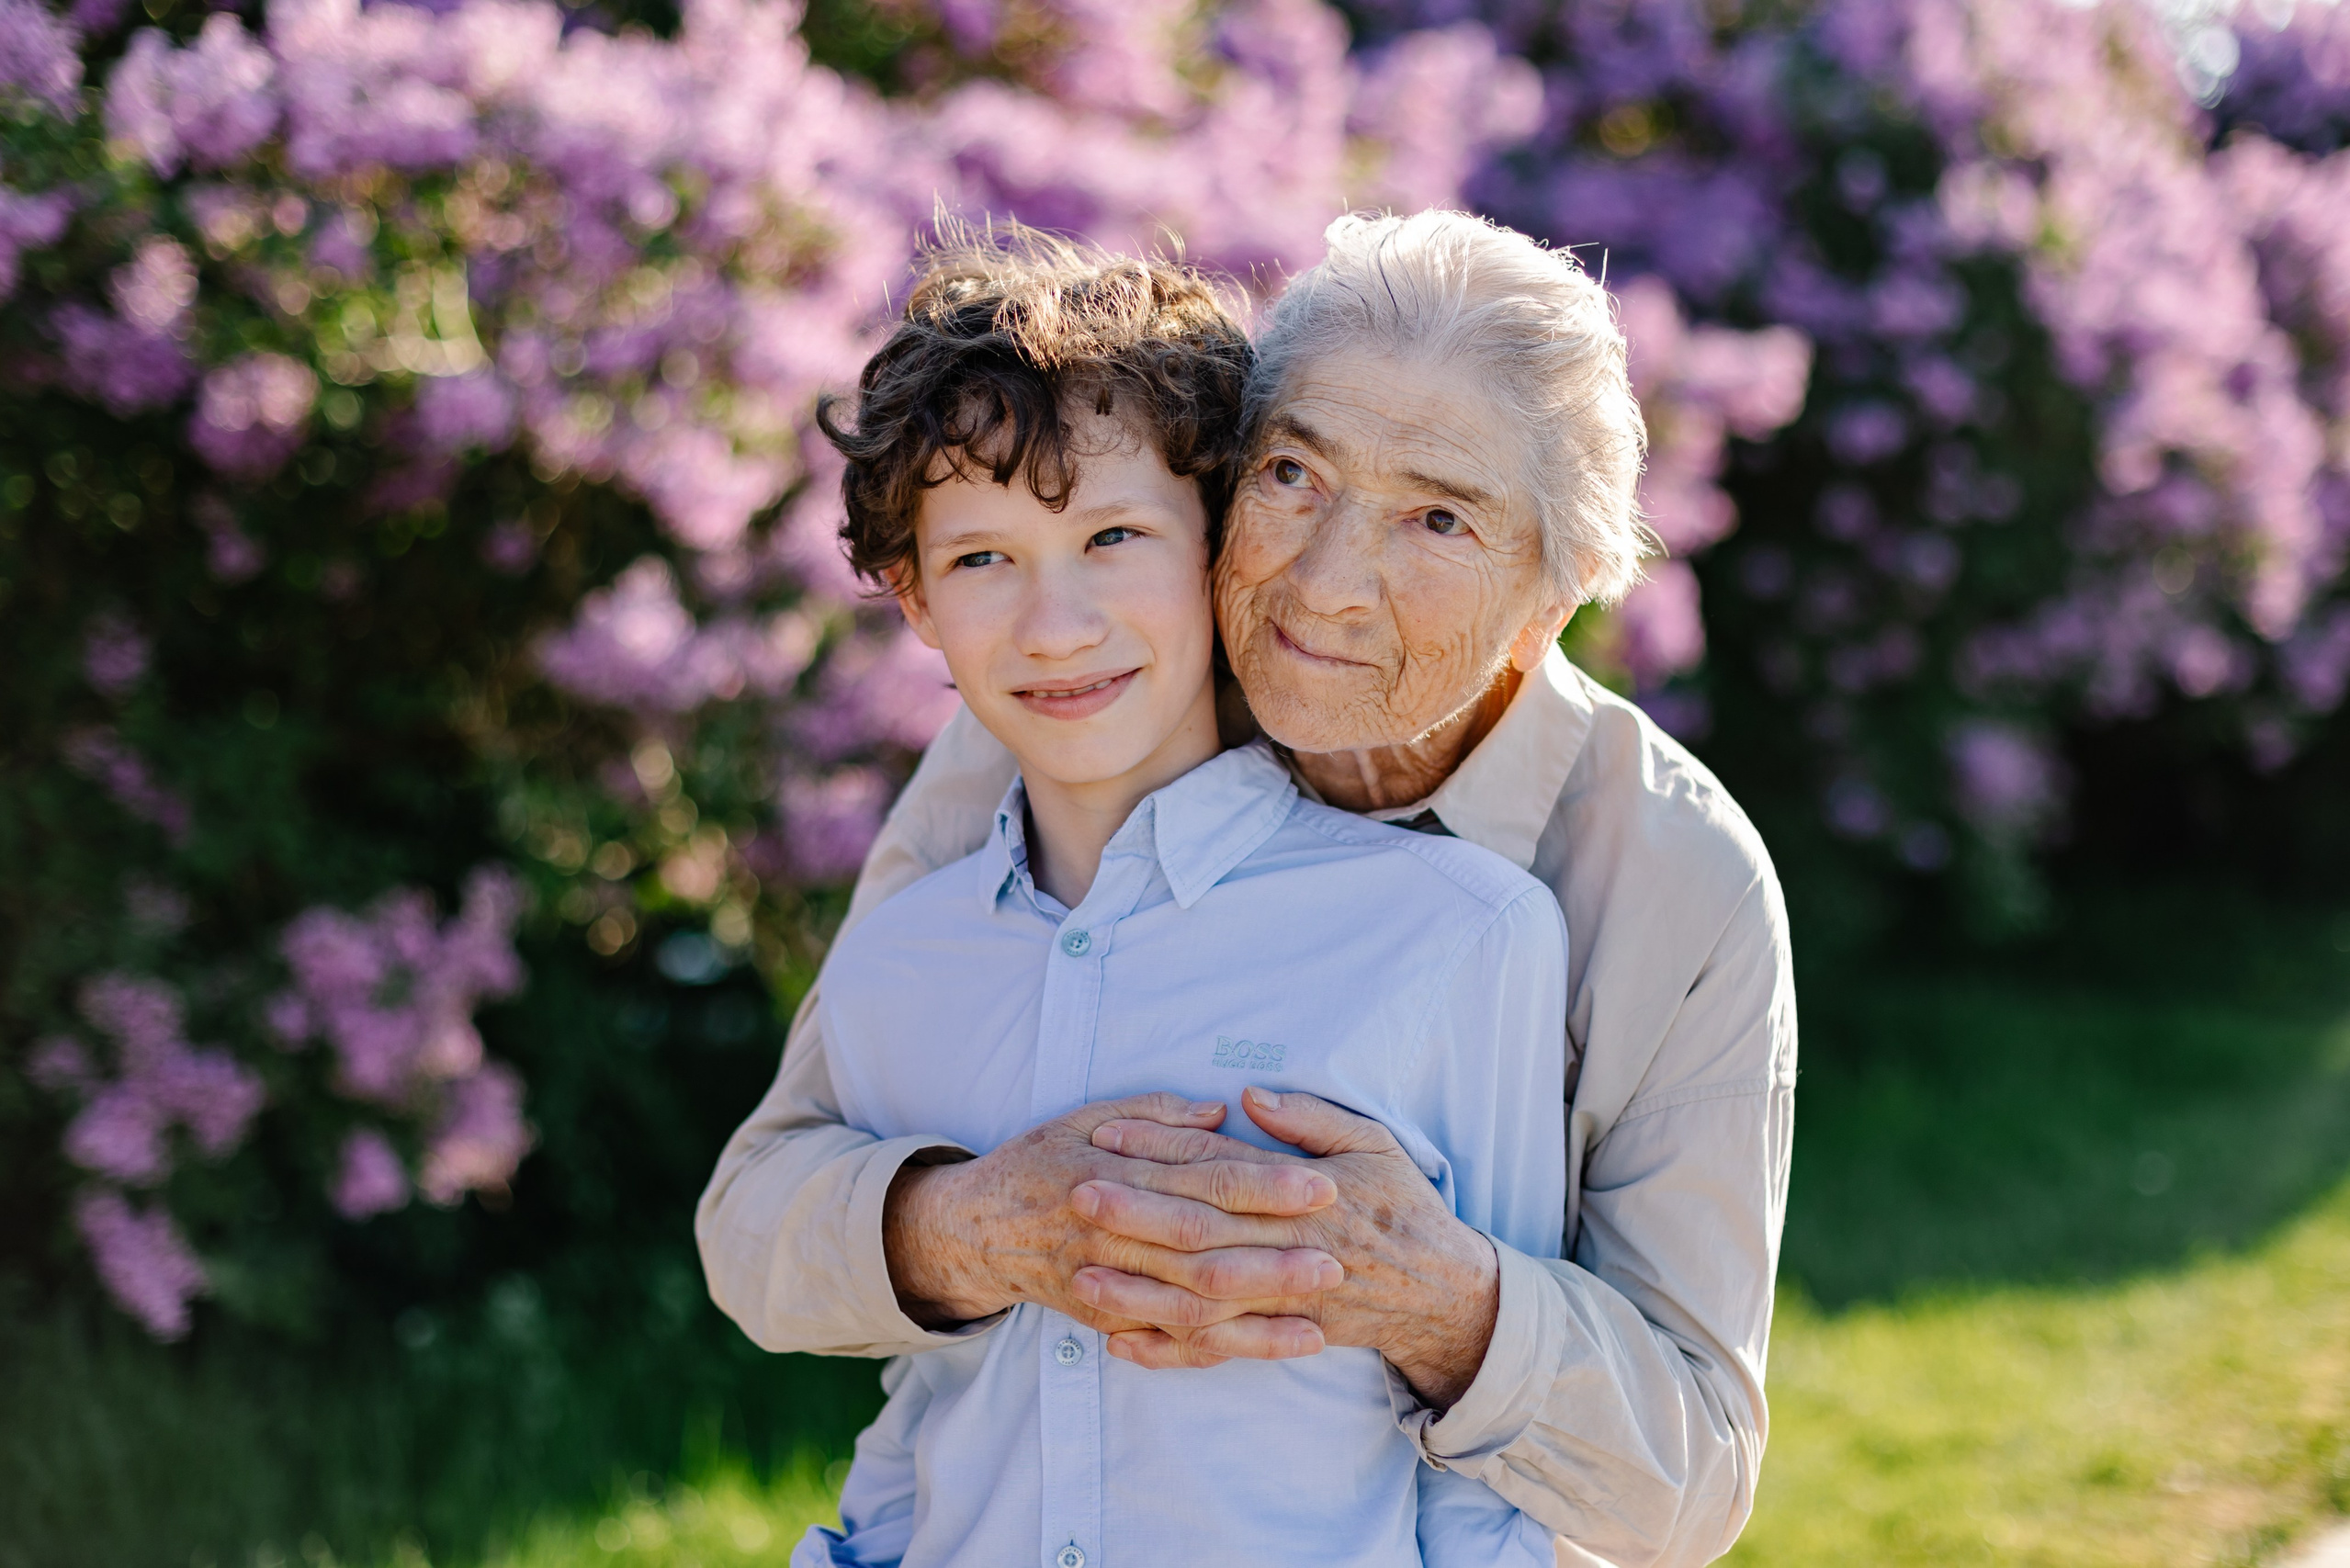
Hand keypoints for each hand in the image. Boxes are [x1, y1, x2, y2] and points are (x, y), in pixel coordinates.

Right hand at [881, 1092, 1345, 1359]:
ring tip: (1316, 1312)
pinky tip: (1267, 1346)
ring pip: (1191, 1305)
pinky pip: (1169, 1339)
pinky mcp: (1107, 1317)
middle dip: (1273, 1256)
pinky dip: (1219, 1348)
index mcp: (1119, 1172)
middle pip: (1205, 1249)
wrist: (974, 1228)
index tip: (1320, 1185)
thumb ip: (1154, 1115)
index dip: (1264, 1183)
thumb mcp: (1084, 1117)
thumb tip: (1219, 1113)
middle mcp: (1115, 1232)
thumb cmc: (1038, 1161)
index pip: (1204, 1179)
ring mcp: (1109, 1282)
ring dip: (1257, 1313)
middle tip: (1336, 1259)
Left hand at [1071, 1087, 1499, 1408]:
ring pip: (1199, 1298)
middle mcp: (1288, 1252)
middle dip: (1135, 1215)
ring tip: (1081, 1273)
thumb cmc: (1405, 1207)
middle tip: (1077, 1194)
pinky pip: (1216, 1349)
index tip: (1109, 1137)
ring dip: (1138, 1288)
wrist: (1442, 1292)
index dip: (1163, 1152)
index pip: (1220, 1169)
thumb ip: (1311, 1120)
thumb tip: (1250, 1098)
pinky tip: (1119, 1341)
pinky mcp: (1276, 1335)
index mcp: (1305, 1198)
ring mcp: (1280, 1301)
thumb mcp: (1373, 1145)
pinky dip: (1166, 1350)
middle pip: (1200, 1233)